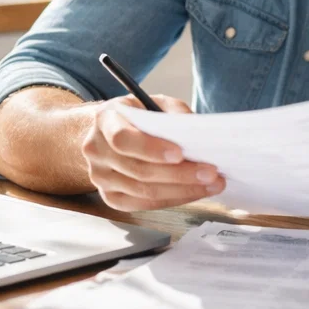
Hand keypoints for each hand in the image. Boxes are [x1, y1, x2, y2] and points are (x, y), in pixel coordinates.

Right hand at [84, 94, 223, 211]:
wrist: (108, 134)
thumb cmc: (137, 116)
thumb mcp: (155, 103)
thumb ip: (174, 114)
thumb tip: (199, 135)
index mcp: (105, 120)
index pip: (122, 138)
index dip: (151, 148)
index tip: (180, 154)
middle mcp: (97, 150)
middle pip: (138, 169)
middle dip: (180, 174)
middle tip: (211, 173)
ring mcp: (100, 177)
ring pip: (143, 191)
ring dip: (182, 190)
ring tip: (211, 185)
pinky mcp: (110, 197)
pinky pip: (142, 204)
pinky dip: (172, 200)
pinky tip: (192, 193)